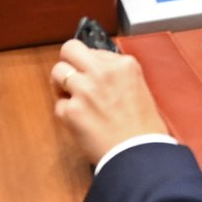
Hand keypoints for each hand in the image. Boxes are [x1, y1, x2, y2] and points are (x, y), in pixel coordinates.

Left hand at [52, 42, 170, 165]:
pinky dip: (66, 113)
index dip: (89, 65)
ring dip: (61, 85)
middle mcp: (102, 72)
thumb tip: (96, 72)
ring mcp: (85, 89)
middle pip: (70, 49)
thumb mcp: (138, 87)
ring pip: (57, 72)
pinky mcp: (72, 110)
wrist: (139, 153)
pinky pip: (59, 104)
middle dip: (68, 62)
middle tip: (71, 76)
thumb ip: (117, 74)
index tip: (91, 75)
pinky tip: (79, 121)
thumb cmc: (144, 128)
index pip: (93, 51)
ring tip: (72, 99)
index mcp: (124, 64)